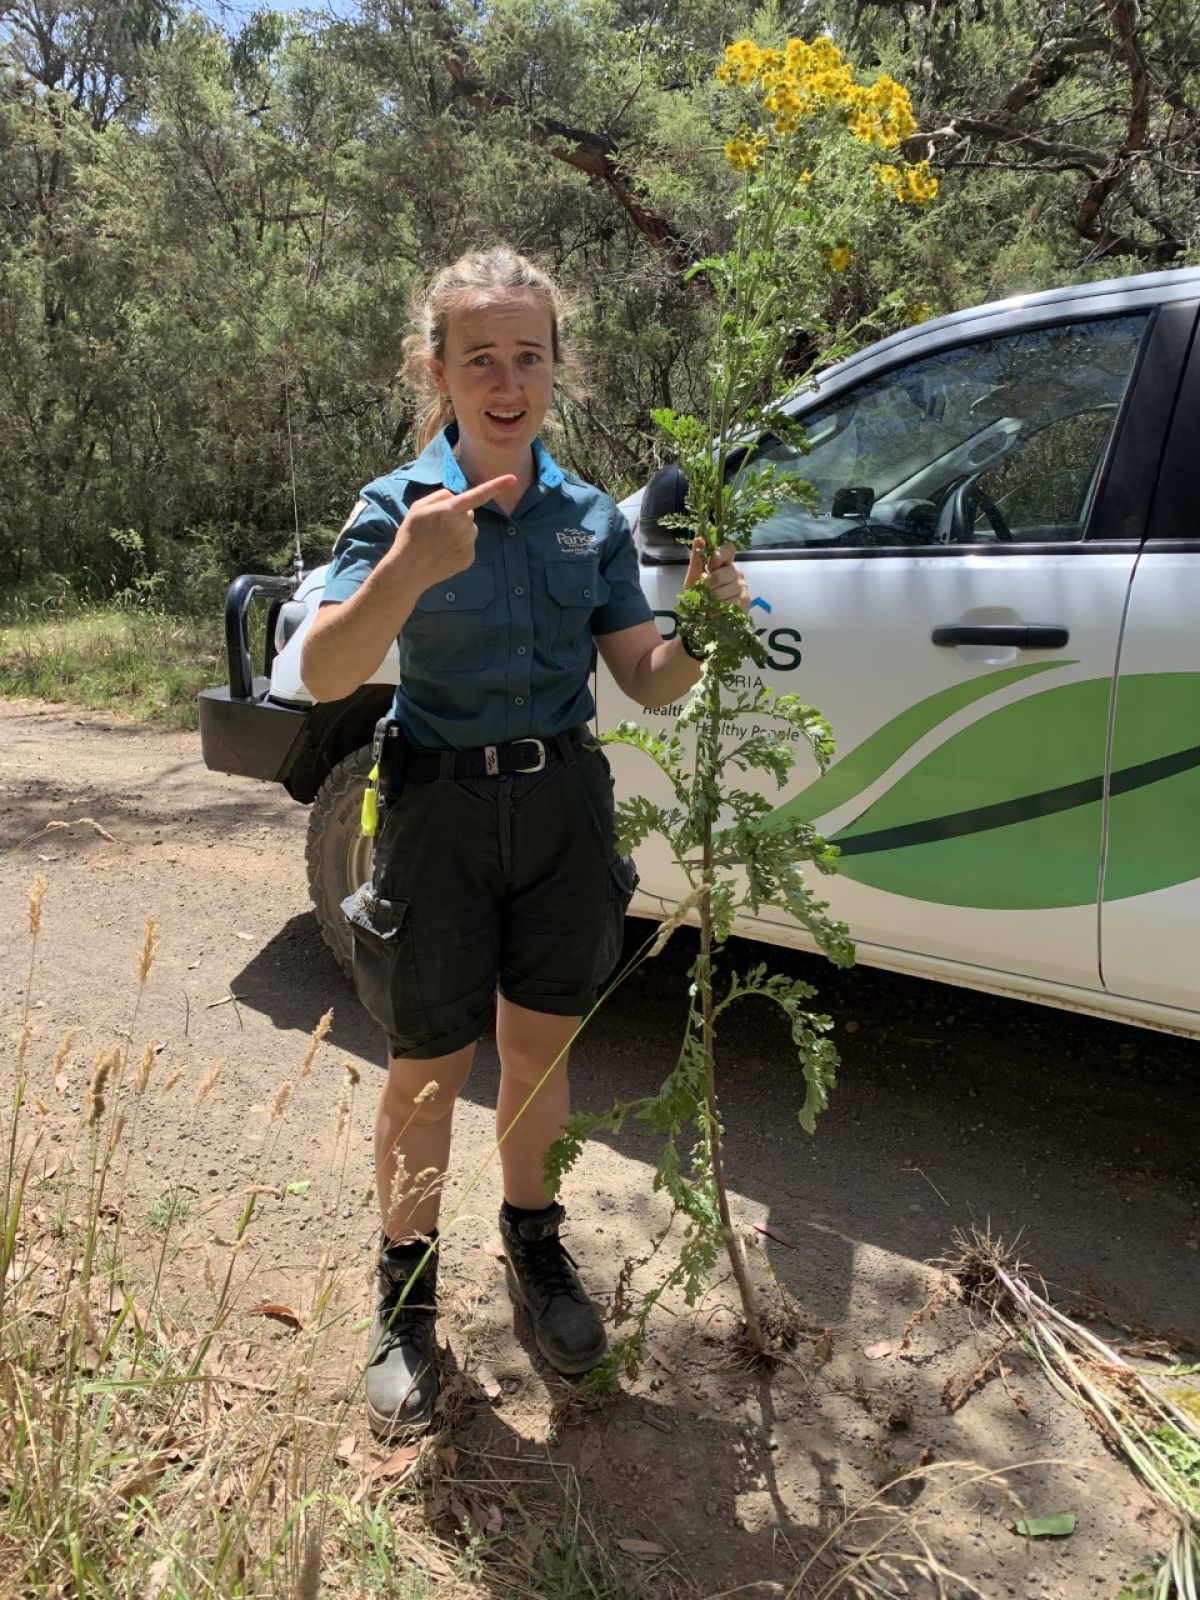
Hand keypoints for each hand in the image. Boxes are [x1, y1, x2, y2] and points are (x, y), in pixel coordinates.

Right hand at [382, 475, 515, 590]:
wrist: (408, 570)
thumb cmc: (410, 536)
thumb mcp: (418, 508)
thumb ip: (439, 497)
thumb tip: (455, 496)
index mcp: (449, 510)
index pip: (477, 495)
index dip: (496, 486)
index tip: (513, 478)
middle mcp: (462, 526)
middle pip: (469, 513)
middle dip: (458, 516)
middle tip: (438, 528)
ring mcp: (467, 543)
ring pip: (470, 529)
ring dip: (460, 531)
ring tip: (440, 542)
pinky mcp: (469, 557)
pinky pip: (469, 545)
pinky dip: (460, 546)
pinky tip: (444, 552)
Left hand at [683, 538, 749, 612]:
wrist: (703, 620)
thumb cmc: (699, 596)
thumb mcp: (693, 577)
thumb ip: (697, 557)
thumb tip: (699, 537)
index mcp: (725, 563)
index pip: (728, 549)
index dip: (718, 556)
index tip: (709, 566)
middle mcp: (737, 573)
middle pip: (724, 573)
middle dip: (710, 585)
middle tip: (705, 592)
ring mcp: (743, 588)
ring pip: (726, 590)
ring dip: (713, 600)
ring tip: (709, 603)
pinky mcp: (745, 603)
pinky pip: (731, 603)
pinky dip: (719, 609)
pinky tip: (716, 611)